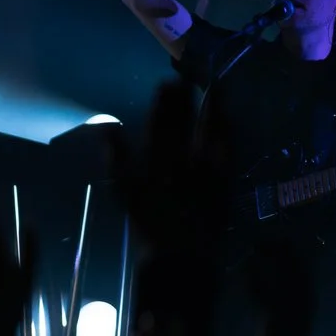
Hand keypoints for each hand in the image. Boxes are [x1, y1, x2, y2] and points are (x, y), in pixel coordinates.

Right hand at [109, 80, 232, 262]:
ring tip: (213, 88)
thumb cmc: (149, 226)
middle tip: (187, 78)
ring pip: (207, 133)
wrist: (180, 257)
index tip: (165, 83)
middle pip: (183, 124)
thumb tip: (107, 128)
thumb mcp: (125, 193)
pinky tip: (229, 119)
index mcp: (152, 164)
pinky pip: (227, 151)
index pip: (157, 126)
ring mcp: (205, 171)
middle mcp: (180, 163)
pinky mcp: (225, 180)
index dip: (162, 104)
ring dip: (210, 109)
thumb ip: (116, 158)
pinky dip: (227, 132)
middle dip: (185, 101)